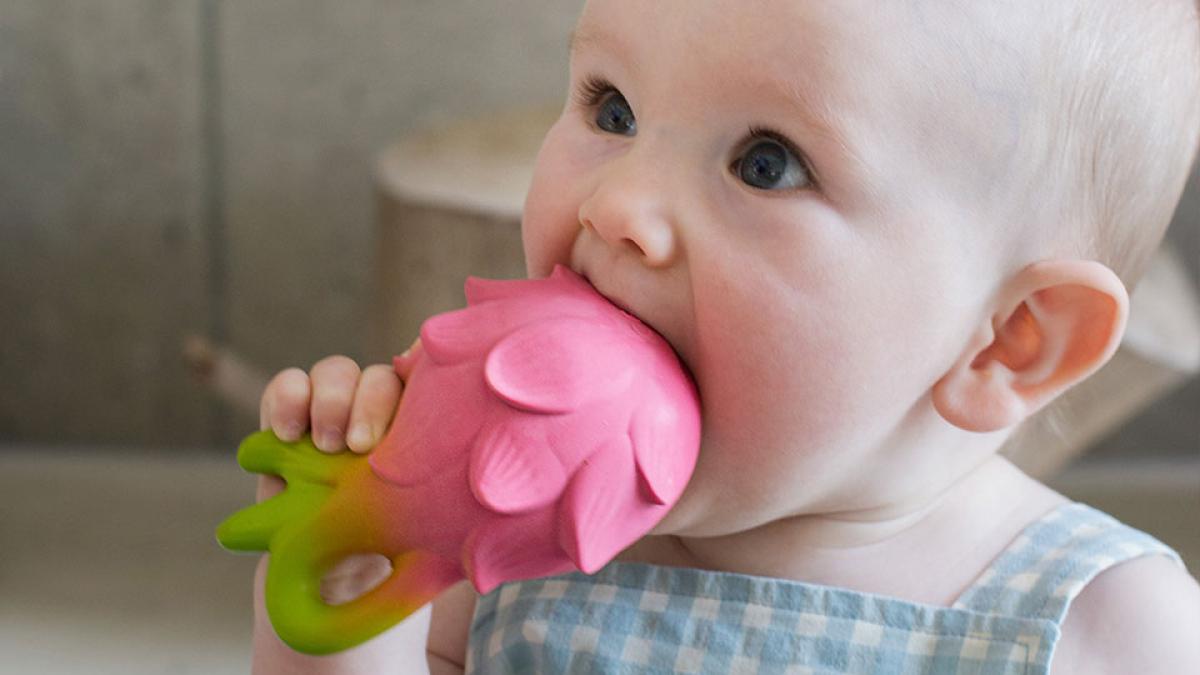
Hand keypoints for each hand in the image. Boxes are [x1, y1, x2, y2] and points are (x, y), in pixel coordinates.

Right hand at [249, 349, 434, 671]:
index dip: (423, 382)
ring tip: (322, 445)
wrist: (335, 595)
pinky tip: (284, 432)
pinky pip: (285, 388)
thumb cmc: (395, 573)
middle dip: (367, 402)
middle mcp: (382, 418)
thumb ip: (443, 535)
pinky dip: (283, 398)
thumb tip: (479, 538)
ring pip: (335, 372)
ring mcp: (334, 417)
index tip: (413, 418)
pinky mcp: (287, 427)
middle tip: (358, 448)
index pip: (431, 385)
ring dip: (328, 398)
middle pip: (380, 376)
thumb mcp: (428, 557)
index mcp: (426, 436)